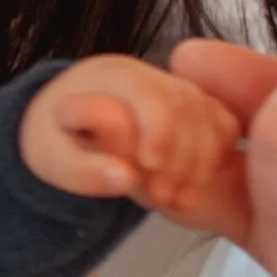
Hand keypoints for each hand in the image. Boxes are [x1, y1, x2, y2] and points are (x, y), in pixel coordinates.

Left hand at [21, 54, 251, 234]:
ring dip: (201, 163)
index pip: (147, 91)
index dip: (158, 127)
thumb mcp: (52, 159)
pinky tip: (195, 189)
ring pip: (210, 116)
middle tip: (164, 198)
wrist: (68, 131)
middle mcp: (151, 75)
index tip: (150, 167)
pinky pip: (224, 125)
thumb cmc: (57, 141)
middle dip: (181, 155)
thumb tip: (125, 177)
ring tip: (180, 201)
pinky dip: (218, 158)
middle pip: (186, 105)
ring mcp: (179, 89)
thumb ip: (82, 169)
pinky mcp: (198, 108)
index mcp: (111, 75)